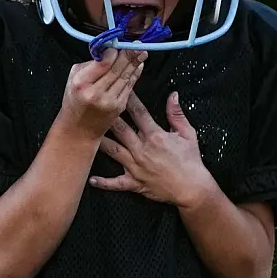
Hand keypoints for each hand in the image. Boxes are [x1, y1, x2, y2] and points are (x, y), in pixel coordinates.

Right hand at [58, 47, 147, 139]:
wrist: (78, 130)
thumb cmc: (74, 102)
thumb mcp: (71, 80)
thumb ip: (88, 65)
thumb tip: (106, 53)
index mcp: (81, 83)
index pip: (102, 64)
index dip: (112, 53)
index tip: (116, 46)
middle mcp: (96, 93)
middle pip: (116, 69)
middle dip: (129, 55)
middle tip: (137, 45)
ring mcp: (109, 101)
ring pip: (125, 77)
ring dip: (135, 63)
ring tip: (142, 52)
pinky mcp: (119, 107)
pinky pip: (129, 87)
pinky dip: (134, 75)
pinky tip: (138, 66)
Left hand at [89, 91, 216, 207]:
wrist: (192, 189)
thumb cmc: (190, 161)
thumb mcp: (188, 134)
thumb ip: (176, 114)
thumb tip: (172, 95)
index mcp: (155, 136)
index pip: (139, 113)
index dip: (128, 99)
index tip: (119, 88)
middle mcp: (142, 150)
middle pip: (120, 129)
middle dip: (107, 117)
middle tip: (94, 106)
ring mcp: (136, 167)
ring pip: (113, 152)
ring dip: (99, 143)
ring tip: (84, 134)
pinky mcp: (134, 183)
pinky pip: (116, 183)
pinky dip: (103, 182)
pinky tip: (90, 178)